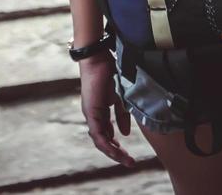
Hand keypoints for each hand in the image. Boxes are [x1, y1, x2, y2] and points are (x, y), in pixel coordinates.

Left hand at [79, 52, 134, 166]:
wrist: (98, 59)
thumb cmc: (109, 73)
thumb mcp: (120, 97)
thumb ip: (122, 115)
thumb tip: (124, 134)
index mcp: (100, 112)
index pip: (107, 134)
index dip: (116, 146)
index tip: (127, 154)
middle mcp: (93, 116)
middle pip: (103, 141)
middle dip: (116, 153)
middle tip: (129, 162)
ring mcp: (91, 115)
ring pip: (100, 140)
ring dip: (113, 152)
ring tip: (125, 160)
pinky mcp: (91, 112)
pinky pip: (98, 134)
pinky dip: (107, 144)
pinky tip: (116, 150)